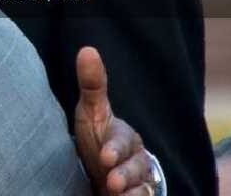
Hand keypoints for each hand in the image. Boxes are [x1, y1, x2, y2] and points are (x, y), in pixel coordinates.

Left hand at [73, 47, 154, 195]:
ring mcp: (139, 180)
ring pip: (144, 186)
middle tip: (113, 181)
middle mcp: (136, 158)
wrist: (103, 173)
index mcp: (124, 136)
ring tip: (117, 193)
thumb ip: (92, 86)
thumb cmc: (96, 139)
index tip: (104, 156)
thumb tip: (87, 50)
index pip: (123, 140)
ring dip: (133, 191)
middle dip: (126, 173)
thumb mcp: (91, 113)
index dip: (115, 148)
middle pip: (138, 166)